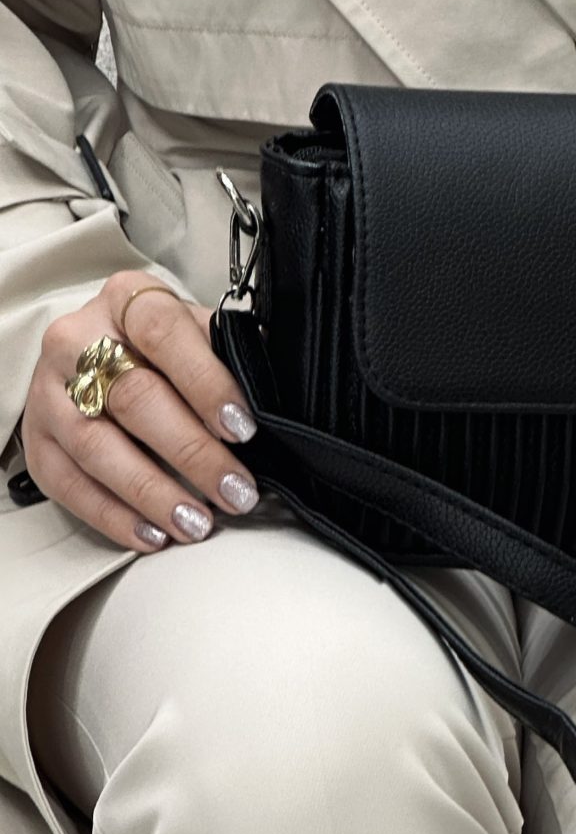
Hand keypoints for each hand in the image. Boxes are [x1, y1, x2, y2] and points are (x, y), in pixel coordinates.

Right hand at [20, 272, 261, 552]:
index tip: (242, 427)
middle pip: (134, 399)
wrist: (94, 350)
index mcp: (126, 300)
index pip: (163, 332)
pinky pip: (68, 484)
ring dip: (153, 493)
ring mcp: (49, 391)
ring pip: (97, 446)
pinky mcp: (36, 439)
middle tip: (235, 490)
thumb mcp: (197, 334)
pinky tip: (152, 534)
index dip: (206, 381)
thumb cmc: (162, 348)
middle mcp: (75, 339)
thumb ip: (232, 357)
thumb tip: (281, 402)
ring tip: (197, 523)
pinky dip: (113, 515)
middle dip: (192, 453)